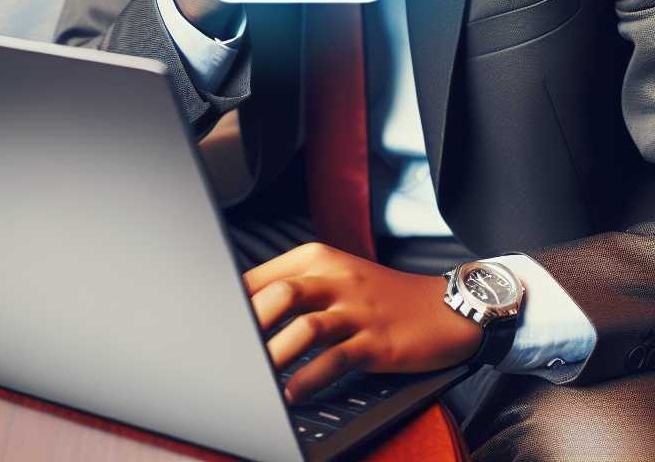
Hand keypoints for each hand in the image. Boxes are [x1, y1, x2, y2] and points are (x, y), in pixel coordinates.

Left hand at [243, 242, 480, 404]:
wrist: (445, 308)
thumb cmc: (381, 297)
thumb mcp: (336, 278)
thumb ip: (292, 289)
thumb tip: (241, 314)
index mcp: (318, 259)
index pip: (262, 276)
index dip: (231, 302)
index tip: (208, 326)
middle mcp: (336, 279)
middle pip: (280, 295)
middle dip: (248, 325)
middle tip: (224, 352)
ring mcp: (357, 311)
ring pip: (305, 327)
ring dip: (275, 355)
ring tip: (253, 379)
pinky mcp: (377, 341)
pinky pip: (337, 359)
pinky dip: (310, 378)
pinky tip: (293, 394)